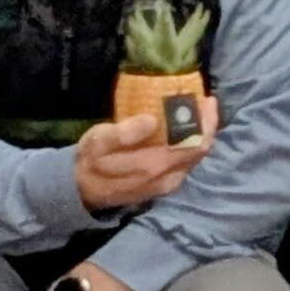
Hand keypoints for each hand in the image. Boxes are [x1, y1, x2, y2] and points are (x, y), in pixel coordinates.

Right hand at [72, 111, 209, 210]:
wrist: (82, 190)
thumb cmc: (91, 160)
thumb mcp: (97, 142)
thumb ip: (123, 134)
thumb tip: (152, 120)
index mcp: (154, 165)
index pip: (194, 144)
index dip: (206, 122)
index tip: (207, 100)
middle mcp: (168, 178)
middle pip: (200, 151)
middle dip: (207, 125)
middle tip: (205, 101)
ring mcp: (168, 185)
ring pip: (195, 158)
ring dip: (200, 134)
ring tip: (198, 111)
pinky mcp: (165, 186)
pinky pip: (187, 163)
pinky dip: (190, 145)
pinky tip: (186, 130)